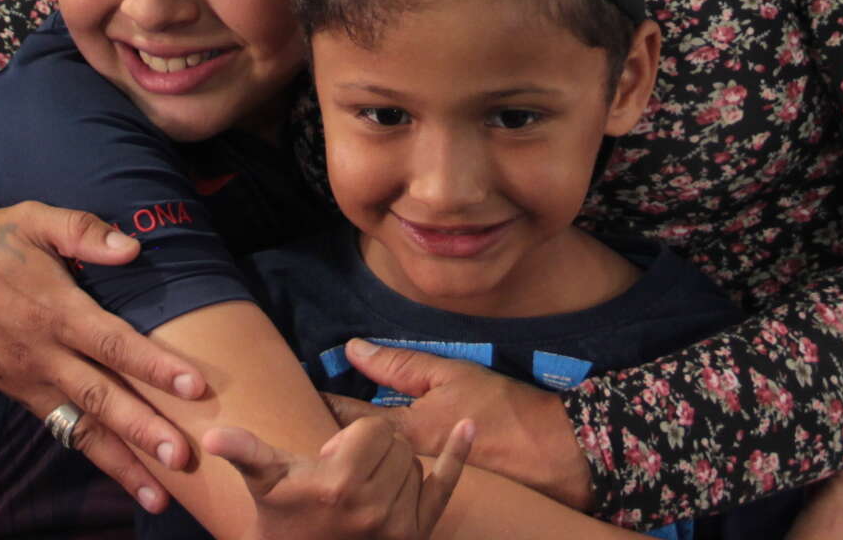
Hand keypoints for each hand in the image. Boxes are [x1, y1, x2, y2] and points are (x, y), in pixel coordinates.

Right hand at [0, 201, 209, 510]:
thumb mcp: (36, 220)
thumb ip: (83, 232)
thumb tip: (132, 248)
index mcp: (57, 312)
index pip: (113, 344)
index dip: (153, 365)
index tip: (192, 386)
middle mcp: (46, 356)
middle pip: (101, 399)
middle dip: (142, 431)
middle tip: (180, 458)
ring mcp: (33, 382)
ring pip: (82, 429)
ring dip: (121, 464)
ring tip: (158, 495)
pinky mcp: (23, 396)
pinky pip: (63, 431)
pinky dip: (93, 455)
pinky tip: (122, 478)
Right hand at [203, 417, 475, 539]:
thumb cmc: (282, 523)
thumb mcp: (267, 485)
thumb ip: (246, 453)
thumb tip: (213, 436)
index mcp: (340, 483)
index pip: (373, 429)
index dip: (352, 438)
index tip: (332, 459)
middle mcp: (376, 505)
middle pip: (396, 444)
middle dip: (374, 450)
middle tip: (347, 474)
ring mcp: (400, 524)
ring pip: (415, 463)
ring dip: (396, 465)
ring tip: (365, 487)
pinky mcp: (418, 535)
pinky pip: (446, 486)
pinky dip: (458, 456)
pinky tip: (468, 429)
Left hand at [327, 338, 595, 511]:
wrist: (543, 450)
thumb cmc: (497, 405)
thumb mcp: (447, 373)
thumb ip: (398, 364)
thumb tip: (353, 350)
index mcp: (403, 428)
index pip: (349, 414)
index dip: (324, 402)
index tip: (299, 393)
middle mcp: (404, 458)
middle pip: (355, 447)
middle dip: (335, 432)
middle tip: (310, 419)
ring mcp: (417, 480)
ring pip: (373, 465)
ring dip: (357, 452)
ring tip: (336, 441)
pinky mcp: (434, 492)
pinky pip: (398, 479)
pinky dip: (382, 469)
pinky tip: (376, 464)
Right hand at [786, 469, 842, 539]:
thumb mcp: (830, 509)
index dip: (834, 481)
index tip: (813, 470)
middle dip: (822, 499)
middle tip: (801, 483)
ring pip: (828, 530)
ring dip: (812, 516)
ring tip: (794, 502)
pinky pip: (819, 539)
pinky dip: (808, 532)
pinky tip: (794, 525)